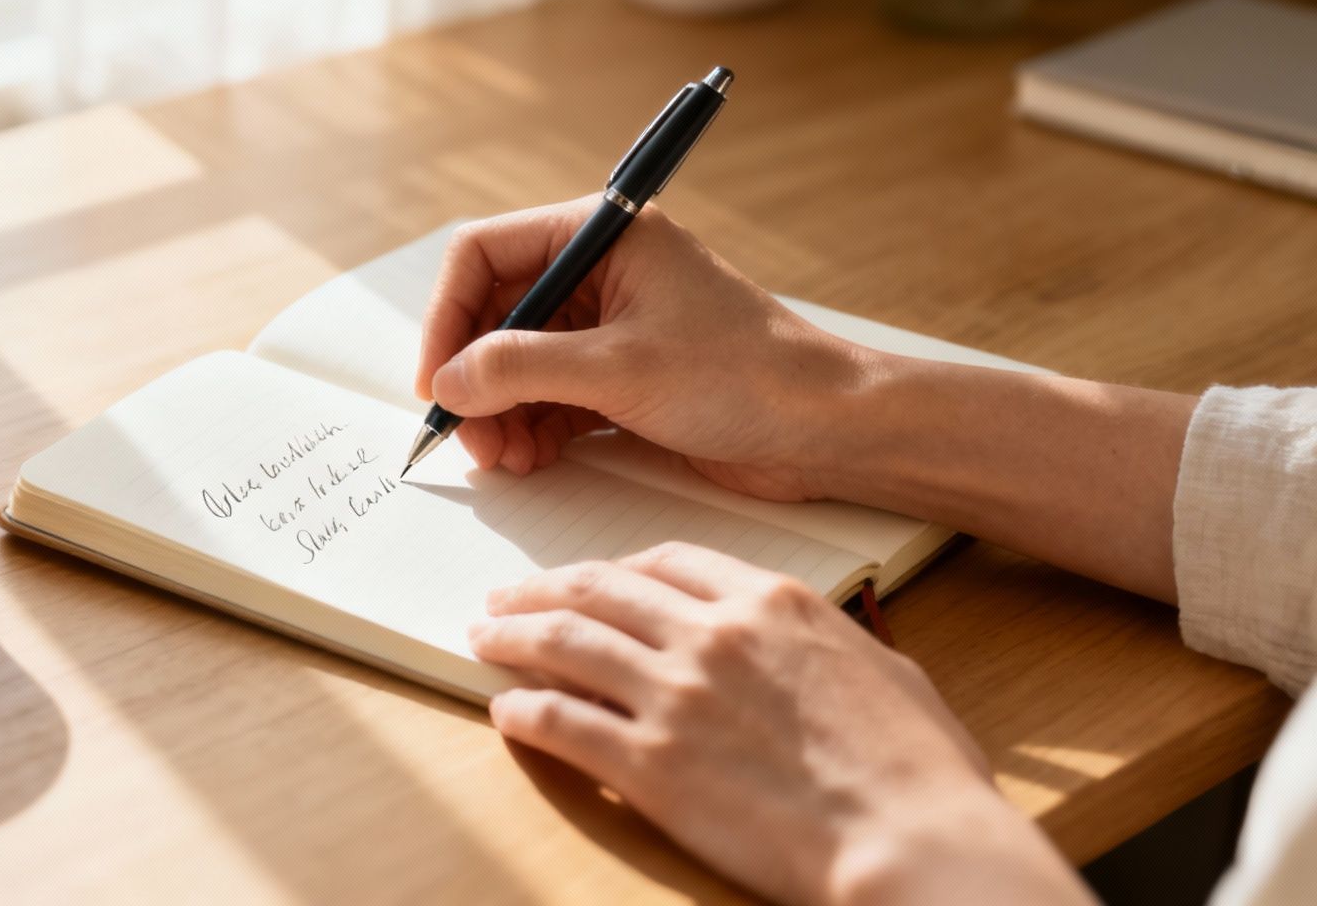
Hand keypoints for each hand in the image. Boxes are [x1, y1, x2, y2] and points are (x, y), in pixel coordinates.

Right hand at [417, 198, 1197, 601]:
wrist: (830, 429)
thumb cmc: (746, 376)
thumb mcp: (619, 369)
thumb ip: (521, 368)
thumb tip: (448, 383)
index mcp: (603, 233)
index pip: (484, 254)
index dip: (447, 317)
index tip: (437, 381)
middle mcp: (601, 269)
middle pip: (495, 313)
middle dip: (475, 377)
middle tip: (469, 437)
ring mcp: (611, 324)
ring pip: (517, 360)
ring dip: (499, 411)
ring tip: (504, 459)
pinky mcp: (624, 374)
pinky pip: (549, 394)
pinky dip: (531, 427)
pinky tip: (530, 459)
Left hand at [469, 543, 1089, 905]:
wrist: (913, 841)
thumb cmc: (918, 771)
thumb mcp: (882, 668)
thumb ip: (825, 642)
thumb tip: (809, 645)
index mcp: (771, 603)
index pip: (667, 560)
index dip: (616, 568)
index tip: (590, 578)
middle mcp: (712, 635)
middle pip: (599, 590)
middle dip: (541, 590)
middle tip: (505, 598)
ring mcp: (675, 696)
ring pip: (565, 643)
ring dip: (512, 637)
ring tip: (483, 639)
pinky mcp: (651, 765)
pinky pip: (561, 723)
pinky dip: (523, 712)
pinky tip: (505, 712)